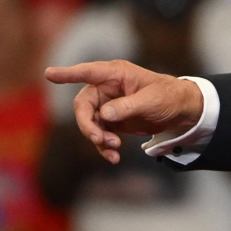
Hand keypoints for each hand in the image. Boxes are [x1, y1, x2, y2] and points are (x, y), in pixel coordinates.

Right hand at [44, 60, 203, 163]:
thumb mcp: (152, 100)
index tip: (49, 74)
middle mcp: (107, 88)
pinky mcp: (112, 121)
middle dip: (88, 125)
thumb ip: (128, 106)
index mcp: (116, 74)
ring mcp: (108, 105)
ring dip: (97, 138)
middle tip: (100, 139)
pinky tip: (114, 157)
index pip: (88, 72)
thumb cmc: (169, 96)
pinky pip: (99, 134)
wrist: (181, 111)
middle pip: (83, 105)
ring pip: (89, 123)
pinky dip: (103, 146)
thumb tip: (104, 115)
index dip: (68, 74)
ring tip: (114, 149)